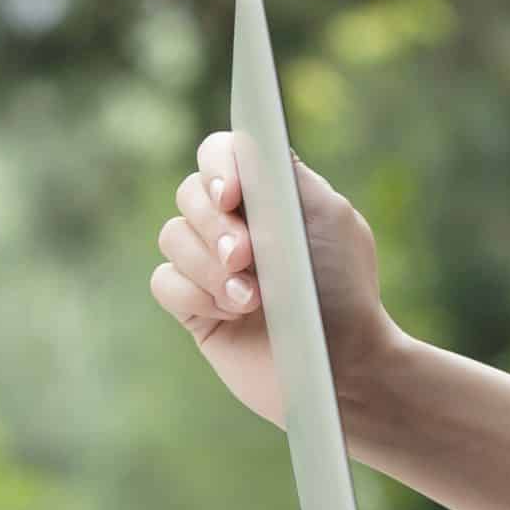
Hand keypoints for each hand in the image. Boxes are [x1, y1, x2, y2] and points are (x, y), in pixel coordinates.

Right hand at [148, 131, 404, 428]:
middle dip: (215, 224)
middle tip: (245, 256)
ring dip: (209, 266)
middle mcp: (234, 223)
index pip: (221, 153)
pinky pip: (164, 281)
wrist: (342, 365)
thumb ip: (289, 176)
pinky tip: (231, 313)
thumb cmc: (344, 291)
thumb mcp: (329, 220)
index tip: (233, 195)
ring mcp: (210, 264)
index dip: (218, 166)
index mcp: (268, 194)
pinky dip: (195, 294)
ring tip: (250, 297)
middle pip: (190, 192)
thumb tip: (250, 143)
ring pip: (172, 235)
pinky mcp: (194, 306)